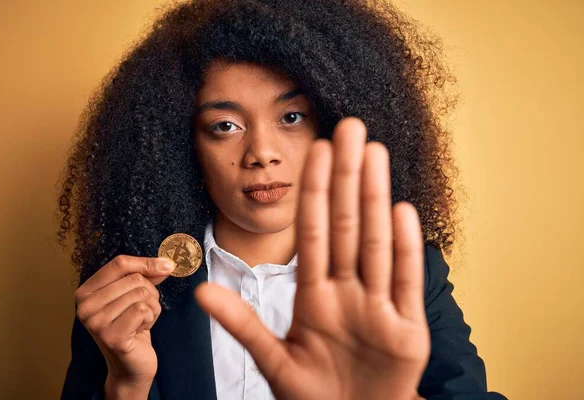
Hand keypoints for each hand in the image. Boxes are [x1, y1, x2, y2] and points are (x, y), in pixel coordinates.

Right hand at [74, 255, 175, 386]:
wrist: (131, 366)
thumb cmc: (132, 328)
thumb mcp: (135, 296)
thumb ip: (146, 276)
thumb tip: (165, 263)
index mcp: (86, 292)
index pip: (119, 263)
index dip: (146, 262)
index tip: (167, 266)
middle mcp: (85, 306)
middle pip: (134, 279)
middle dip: (150, 293)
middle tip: (142, 312)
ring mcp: (96, 322)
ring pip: (141, 294)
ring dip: (151, 308)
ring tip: (140, 322)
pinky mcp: (111, 336)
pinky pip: (143, 310)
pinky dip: (150, 319)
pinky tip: (141, 331)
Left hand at [194, 117, 429, 399]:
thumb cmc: (313, 397)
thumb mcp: (273, 361)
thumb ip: (242, 325)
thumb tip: (201, 292)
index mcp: (314, 298)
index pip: (314, 233)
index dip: (315, 191)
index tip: (315, 150)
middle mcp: (348, 293)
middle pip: (348, 225)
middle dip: (348, 177)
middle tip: (349, 127)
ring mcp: (378, 309)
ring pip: (376, 243)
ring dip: (374, 198)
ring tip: (374, 153)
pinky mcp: (407, 331)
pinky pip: (403, 283)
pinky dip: (403, 248)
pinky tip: (400, 209)